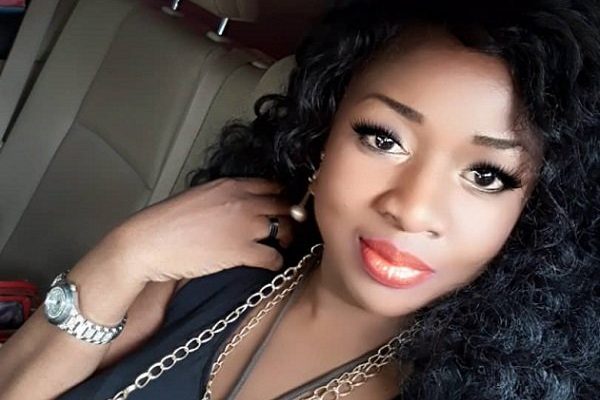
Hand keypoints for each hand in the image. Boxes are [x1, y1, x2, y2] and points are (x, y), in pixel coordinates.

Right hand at [96, 178, 293, 283]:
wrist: (149, 242)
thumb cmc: (166, 222)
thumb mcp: (199, 196)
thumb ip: (222, 197)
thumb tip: (235, 206)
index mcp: (231, 185)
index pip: (271, 186)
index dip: (280, 198)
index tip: (281, 208)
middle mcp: (243, 202)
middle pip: (283, 206)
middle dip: (289, 217)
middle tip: (287, 229)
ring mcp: (244, 226)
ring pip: (285, 229)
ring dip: (286, 239)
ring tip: (280, 246)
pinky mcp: (241, 251)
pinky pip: (273, 256)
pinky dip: (275, 262)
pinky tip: (270, 264)